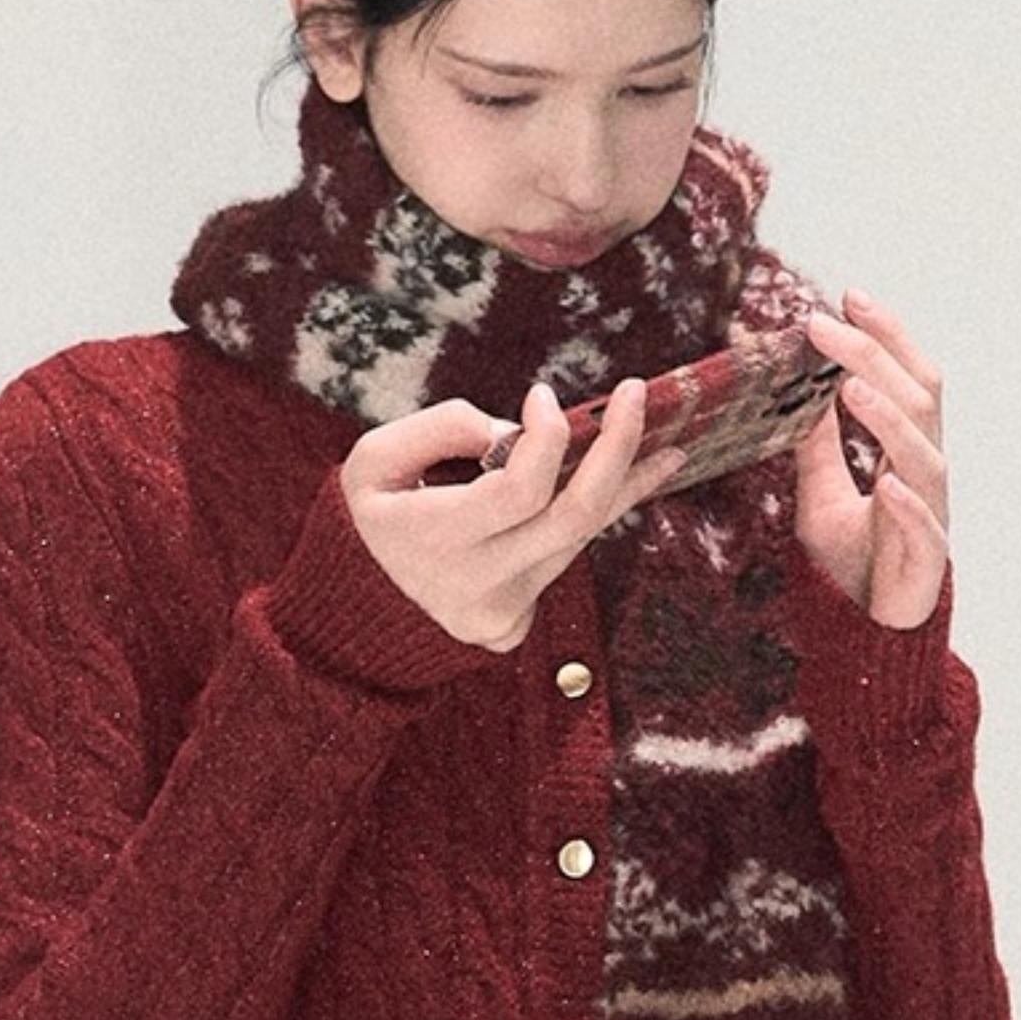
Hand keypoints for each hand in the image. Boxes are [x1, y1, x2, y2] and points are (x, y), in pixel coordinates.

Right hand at [339, 378, 687, 653]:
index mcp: (435, 543)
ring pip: (582, 538)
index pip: (520, 491)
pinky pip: (567, 558)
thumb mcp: (374, 460)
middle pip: (574, 516)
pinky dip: (597, 513)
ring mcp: (502, 611)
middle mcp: (477, 586)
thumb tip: (513, 431)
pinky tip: (635, 481)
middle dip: (617, 449)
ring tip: (666, 443)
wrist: (354, 606)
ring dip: (627, 484)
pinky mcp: (516, 623)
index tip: (543, 396)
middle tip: (639, 396)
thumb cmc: (369, 515)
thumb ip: (440, 429)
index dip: (545, 436)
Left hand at [797, 293, 950, 628]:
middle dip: (876, 354)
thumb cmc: (855, 565)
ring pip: (925, 455)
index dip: (885, 335)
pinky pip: (923, 527)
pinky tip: (886, 486)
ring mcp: (930, 515)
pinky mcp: (925, 561)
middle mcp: (925, 473)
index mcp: (906, 452)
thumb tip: (797, 398)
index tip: (849, 296)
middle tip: (827, 323)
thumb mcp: (820, 499)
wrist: (873, 634)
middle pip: (919, 398)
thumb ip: (816, 451)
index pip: (907, 377)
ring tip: (849, 386)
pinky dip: (906, 504)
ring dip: (888, 418)